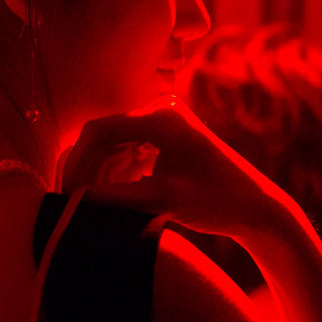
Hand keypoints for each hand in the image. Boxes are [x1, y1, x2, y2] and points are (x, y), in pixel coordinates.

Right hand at [62, 96, 307, 240]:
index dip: (77, 162)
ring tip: (88, 204)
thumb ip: (116, 197)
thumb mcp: (164, 200)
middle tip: (69, 202)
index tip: (65, 193)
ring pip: (111, 147)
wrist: (256, 209)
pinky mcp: (164, 141)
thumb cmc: (217, 203)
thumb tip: (73, 199)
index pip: (100, 131)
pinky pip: (126, 154)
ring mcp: (162, 125)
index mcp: (162, 117)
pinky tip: (108, 198)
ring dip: (97, 175)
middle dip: (84, 169)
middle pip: (102, 137)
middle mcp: (160, 112)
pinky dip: (114, 175)